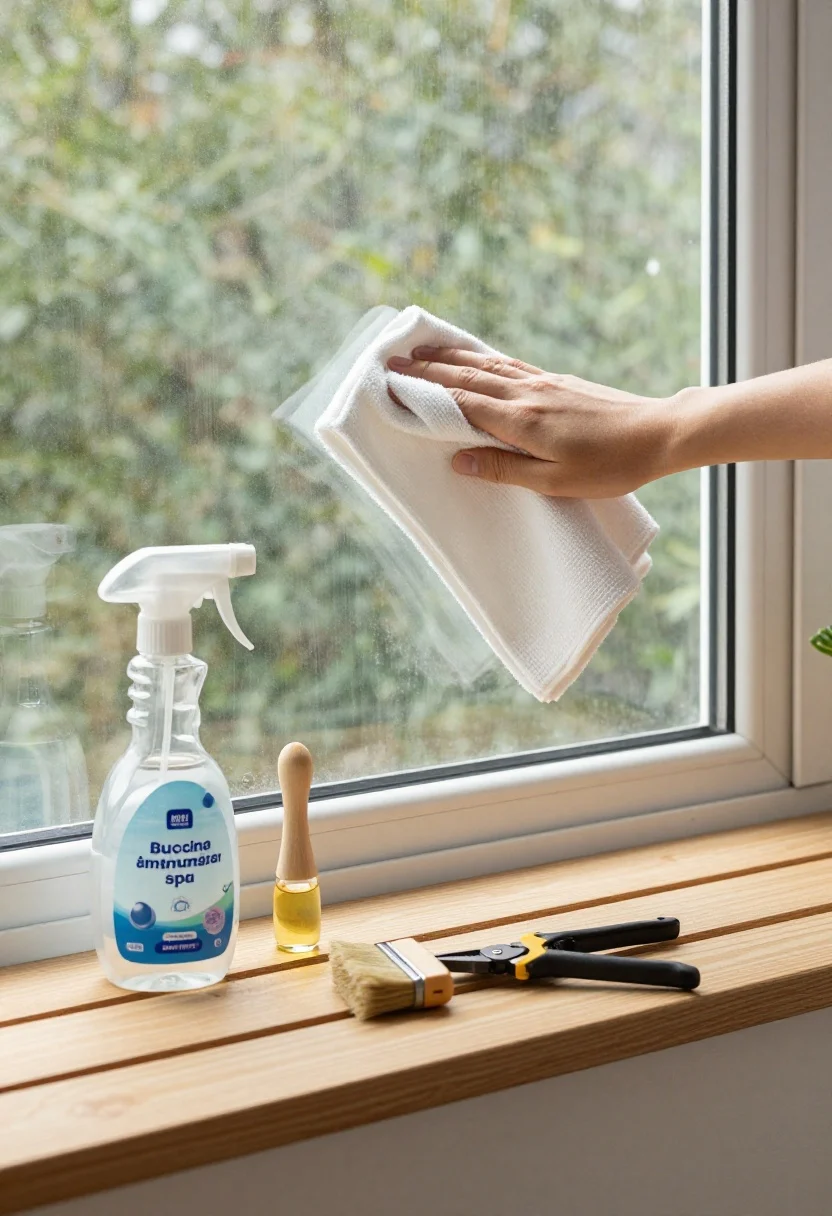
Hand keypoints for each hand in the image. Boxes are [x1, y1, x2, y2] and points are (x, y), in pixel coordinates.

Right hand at [387, 346, 675, 497]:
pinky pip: (512, 365)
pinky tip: (477, 356)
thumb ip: (504, 469)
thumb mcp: (555, 481)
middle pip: (468, 377)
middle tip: (392, 361)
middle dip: (427, 369)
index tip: (392, 382)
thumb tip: (457, 461)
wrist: (658, 433)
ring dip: (452, 358)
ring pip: (488, 365)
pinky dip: (485, 357)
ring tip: (423, 351)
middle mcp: (528, 394)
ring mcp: (544, 383)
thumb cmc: (610, 466)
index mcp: (522, 420)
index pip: (461, 402)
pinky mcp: (559, 381)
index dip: (424, 392)